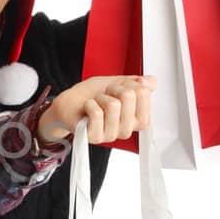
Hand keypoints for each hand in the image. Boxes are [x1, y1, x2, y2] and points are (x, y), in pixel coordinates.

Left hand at [38, 76, 155, 145]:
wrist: (67, 105)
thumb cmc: (90, 96)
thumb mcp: (114, 83)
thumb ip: (134, 83)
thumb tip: (152, 81)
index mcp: (135, 118)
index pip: (144, 95)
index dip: (130, 83)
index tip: (120, 86)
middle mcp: (126, 129)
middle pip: (130, 96)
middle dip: (114, 88)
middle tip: (105, 94)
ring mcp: (111, 135)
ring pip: (114, 105)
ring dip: (101, 97)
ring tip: (96, 102)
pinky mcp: (95, 137)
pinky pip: (97, 113)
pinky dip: (90, 103)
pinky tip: (88, 108)